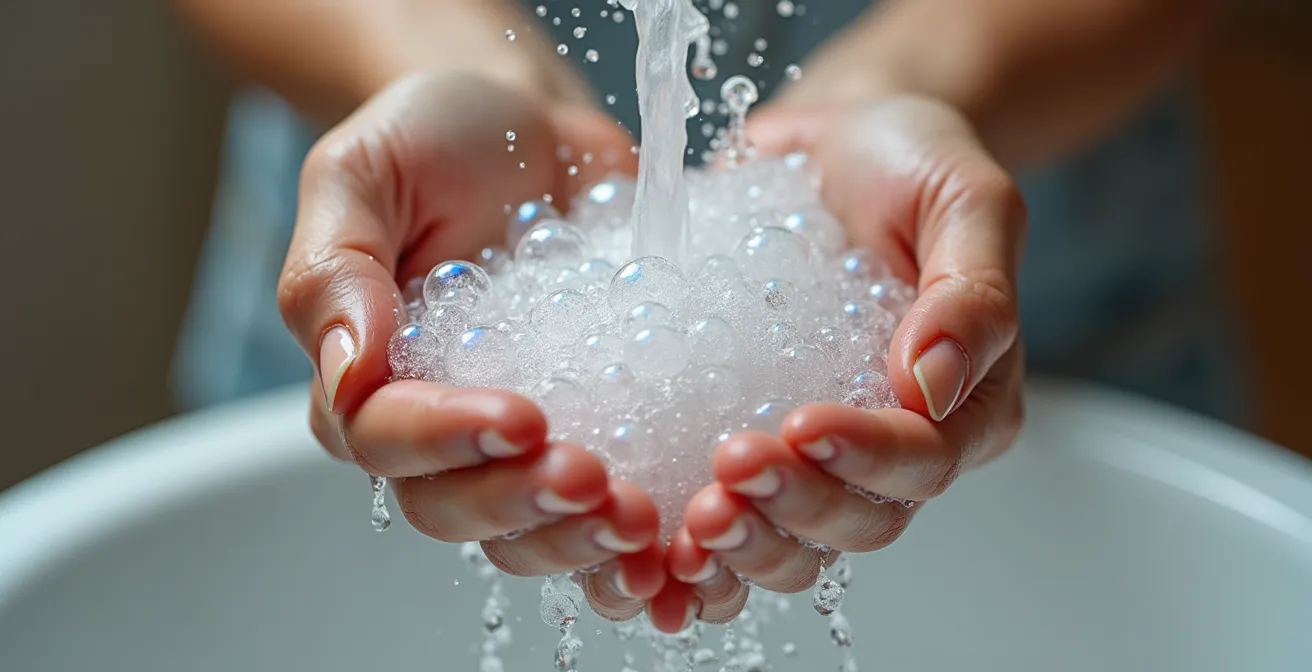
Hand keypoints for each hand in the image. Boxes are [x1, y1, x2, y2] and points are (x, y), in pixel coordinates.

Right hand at [277, 72, 664, 619]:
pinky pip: (596, 509)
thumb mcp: (362, 173)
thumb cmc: (434, 139)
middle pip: (453, 506)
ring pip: (524, 531)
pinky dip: (632, 538)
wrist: (531, 127)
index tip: (522, 417)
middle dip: (522, 504)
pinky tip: (676, 534)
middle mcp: (434, 425)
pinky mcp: (590, 431)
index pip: (383, 437)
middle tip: (593, 480)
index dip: (449, 441)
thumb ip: (334, 269)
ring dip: (578, 538)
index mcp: (364, 376)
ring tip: (641, 517)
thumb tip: (347, 374)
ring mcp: (514, 440)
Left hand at [654, 95, 1026, 630]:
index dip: (866, 458)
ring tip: (690, 520)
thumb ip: (972, 292)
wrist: (833, 149)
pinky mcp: (762, 444)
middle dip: (795, 507)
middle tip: (729, 468)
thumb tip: (931, 383)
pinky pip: (740, 517)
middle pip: (861, 519)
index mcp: (967, 402)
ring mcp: (827, 454)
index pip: (926, 460)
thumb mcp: (965, 200)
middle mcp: (902, 444)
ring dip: (747, 543)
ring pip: (801, 542)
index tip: (800, 423)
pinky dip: (702, 550)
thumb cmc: (908, 164)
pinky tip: (657, 552)